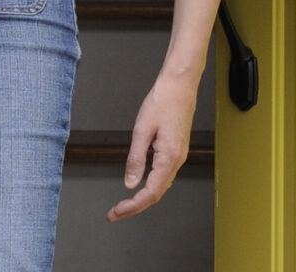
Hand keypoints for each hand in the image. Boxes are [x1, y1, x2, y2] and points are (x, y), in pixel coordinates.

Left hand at [106, 70, 198, 221]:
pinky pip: (164, 174)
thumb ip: (136, 158)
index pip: (151, 193)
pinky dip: (151, 184)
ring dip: (143, 197)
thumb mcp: (142, 129)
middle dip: (136, 206)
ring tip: (124, 202)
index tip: (117, 212)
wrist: (180, 84)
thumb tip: (130, 183)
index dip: (133, 206)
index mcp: (169, 156)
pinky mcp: (178, 148)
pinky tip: (140, 182)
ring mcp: (180, 154)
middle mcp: (178, 159)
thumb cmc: (163, 100)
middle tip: (115, 212)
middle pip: (157, 193)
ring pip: (162, 185)